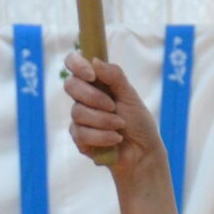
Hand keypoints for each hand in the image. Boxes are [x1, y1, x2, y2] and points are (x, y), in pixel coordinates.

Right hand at [62, 54, 167, 176]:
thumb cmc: (138, 123)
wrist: (143, 152)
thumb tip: (94, 60)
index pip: (74, 64)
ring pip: (77, 112)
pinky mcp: (79, 139)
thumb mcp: (130, 95)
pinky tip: (115, 139)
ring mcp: (80, 119)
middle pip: (71, 86)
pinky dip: (101, 136)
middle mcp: (84, 98)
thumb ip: (114, 76)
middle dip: (93, 97)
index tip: (91, 75)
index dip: (77, 65)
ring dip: (103, 120)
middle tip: (113, 106)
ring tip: (120, 126)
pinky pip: (81, 133)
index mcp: (95, 82)